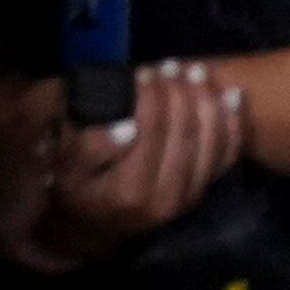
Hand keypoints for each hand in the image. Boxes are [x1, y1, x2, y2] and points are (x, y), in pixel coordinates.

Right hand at [0, 62, 248, 270]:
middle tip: (169, 65)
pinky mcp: (197, 196)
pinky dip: (231, 124)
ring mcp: (182, 201)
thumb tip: (126, 128)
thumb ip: (85, 147)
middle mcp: (158, 201)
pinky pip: (224, 156)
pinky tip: (231, 96)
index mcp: (123, 192)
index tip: (142, 72)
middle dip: (178, 94)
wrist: (81, 223)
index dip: (149, 99)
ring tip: (194, 72)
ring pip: (207, 143)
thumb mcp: (57, 165)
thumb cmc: (64, 181)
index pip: (147, 134)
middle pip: (179, 136)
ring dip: (206, 102)